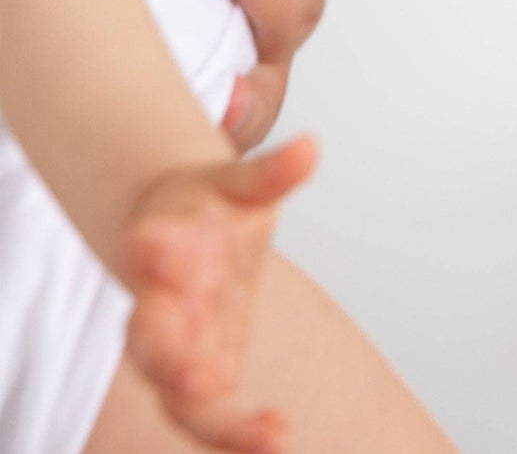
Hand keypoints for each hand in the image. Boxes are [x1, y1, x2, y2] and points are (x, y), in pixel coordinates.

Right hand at [122, 136, 317, 453]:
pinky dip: (236, 431)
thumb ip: (271, 175)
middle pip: (149, 334)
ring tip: (233, 414)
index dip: (155, 252)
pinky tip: (276, 437)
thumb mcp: (238, 184)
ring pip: (170, 383)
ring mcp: (178, 344)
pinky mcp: (201, 373)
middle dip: (165, 351)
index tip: (155, 242)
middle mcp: (161, 302)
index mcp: (164, 244)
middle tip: (192, 372)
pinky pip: (210, 415)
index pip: (153, 252)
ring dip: (194, 396)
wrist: (186, 236)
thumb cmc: (211, 212)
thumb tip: (310, 148)